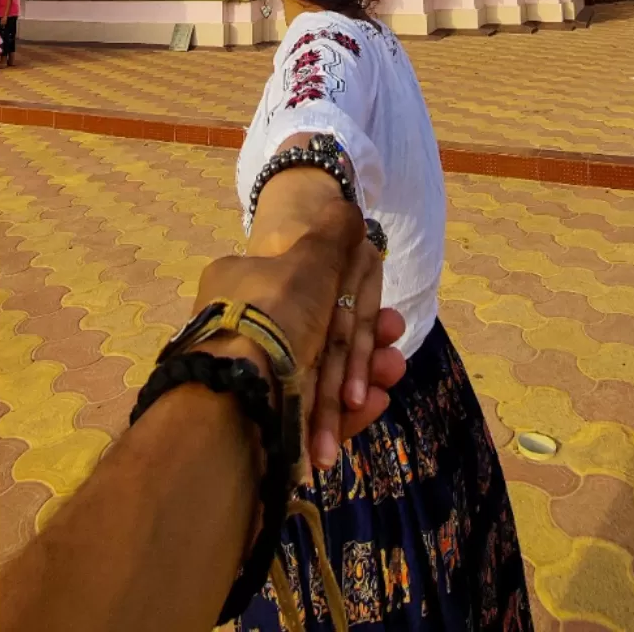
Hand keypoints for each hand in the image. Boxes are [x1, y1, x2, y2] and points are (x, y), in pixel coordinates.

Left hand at [190, 200, 404, 445]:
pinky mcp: (265, 423)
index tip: (386, 315)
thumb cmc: (275, 315)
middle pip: (319, 335)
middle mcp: (245, 330)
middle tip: (395, 354)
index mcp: (244, 285)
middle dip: (364, 346)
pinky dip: (345, 411)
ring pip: (320, 376)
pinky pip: (312, 412)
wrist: (238, 399)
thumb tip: (348, 209)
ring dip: (363, 376)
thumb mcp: (311, 256)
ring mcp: (254, 378)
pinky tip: (376, 405)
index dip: (352, 301)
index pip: (308, 288)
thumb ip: (335, 232)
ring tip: (393, 377)